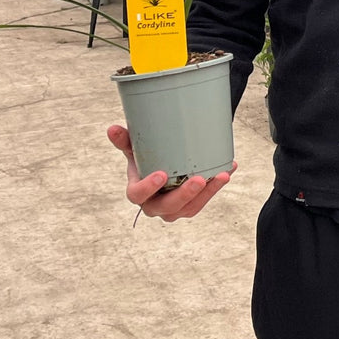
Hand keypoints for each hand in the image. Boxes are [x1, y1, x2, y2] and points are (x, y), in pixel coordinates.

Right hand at [108, 124, 235, 221]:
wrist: (163, 166)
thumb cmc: (146, 158)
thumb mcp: (135, 149)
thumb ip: (125, 140)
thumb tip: (111, 129)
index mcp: (138, 192)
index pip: (137, 194)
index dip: (147, 188)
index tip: (161, 174)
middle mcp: (154, 206)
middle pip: (168, 207)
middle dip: (185, 195)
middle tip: (199, 179)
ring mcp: (173, 210)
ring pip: (190, 208)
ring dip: (207, 193)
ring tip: (222, 175)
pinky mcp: (189, 207)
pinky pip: (204, 201)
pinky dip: (216, 187)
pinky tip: (227, 170)